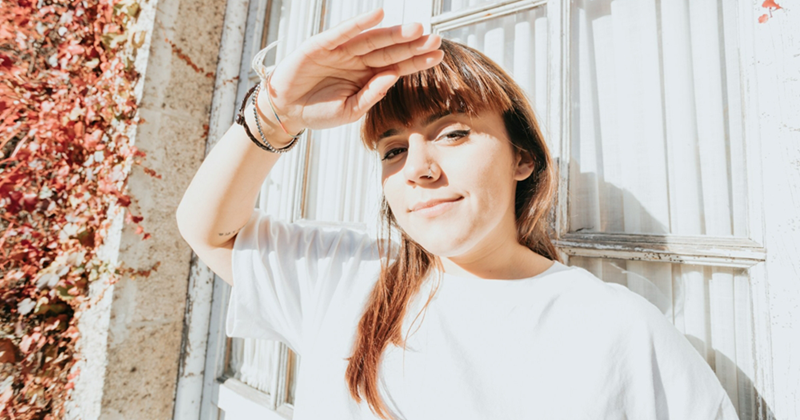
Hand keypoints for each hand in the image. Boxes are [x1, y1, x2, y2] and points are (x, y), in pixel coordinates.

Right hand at [257, 8, 443, 133]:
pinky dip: (360, 23)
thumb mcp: (349, 111)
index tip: (438, 55)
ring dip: (393, 33)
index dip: (418, 60)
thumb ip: (371, 95)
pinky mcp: (322, 45)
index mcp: (368, 76)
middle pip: (390, 50)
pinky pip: (344, 32)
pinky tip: (378, 15)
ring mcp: (342, 51)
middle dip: (413, 44)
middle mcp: (358, 60)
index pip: (398, 66)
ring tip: (415, 29)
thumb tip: (393, 77)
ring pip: (372, 39)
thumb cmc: (319, 111)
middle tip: (435, 38)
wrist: (287, 111)